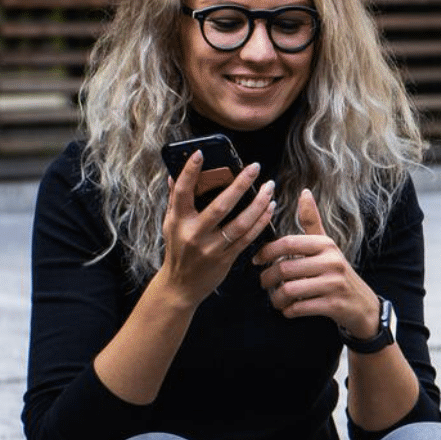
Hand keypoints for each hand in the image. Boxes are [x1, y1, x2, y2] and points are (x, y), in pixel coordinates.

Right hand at [158, 152, 275, 304]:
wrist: (181, 286)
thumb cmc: (177, 250)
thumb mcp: (170, 224)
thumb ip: (174, 199)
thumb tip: (174, 173)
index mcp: (178, 221)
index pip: (183, 192)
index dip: (190, 172)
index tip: (200, 153)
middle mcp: (194, 234)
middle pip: (221, 206)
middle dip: (240, 184)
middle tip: (255, 167)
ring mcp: (212, 248)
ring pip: (240, 223)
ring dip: (258, 204)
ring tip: (269, 187)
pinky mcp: (226, 259)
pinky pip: (248, 238)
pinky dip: (261, 222)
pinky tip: (269, 208)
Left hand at [254, 188, 377, 334]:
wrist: (363, 305)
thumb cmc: (337, 272)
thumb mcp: (327, 246)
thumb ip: (312, 222)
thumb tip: (304, 192)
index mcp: (326, 244)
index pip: (288, 243)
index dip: (267, 251)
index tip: (257, 260)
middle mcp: (332, 262)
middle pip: (285, 268)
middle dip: (267, 278)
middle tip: (264, 283)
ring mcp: (334, 284)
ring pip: (289, 290)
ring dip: (276, 298)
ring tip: (276, 299)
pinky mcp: (333, 305)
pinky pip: (299, 308)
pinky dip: (288, 311)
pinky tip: (289, 309)